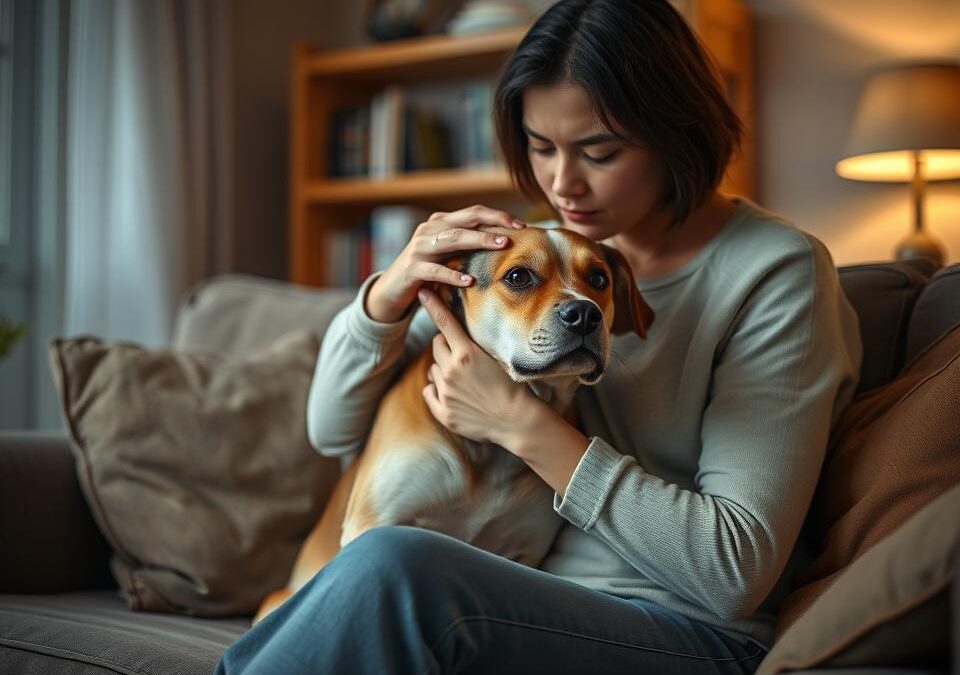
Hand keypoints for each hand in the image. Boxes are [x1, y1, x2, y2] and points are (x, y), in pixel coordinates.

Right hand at [365, 205, 524, 322]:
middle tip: (514, 231)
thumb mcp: (448, 255)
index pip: (473, 212)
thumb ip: (468, 246)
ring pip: (452, 239)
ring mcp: (419, 248)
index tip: (520, 224)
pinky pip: (435, 271)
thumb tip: (506, 243)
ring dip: (478, 241)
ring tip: (500, 246)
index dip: (497, 216)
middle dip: (492, 224)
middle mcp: (429, 230)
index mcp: (440, 223)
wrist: (392, 290)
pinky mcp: (412, 269)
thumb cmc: (427, 272)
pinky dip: (453, 275)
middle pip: (466, 221)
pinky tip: (470, 281)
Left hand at [418, 288, 534, 446]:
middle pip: (436, 346)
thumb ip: (474, 345)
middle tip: (462, 355)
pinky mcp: (444, 412)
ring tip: (464, 380)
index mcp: (466, 354)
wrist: (517, 420)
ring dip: (442, 370)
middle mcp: (451, 371)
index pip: (444, 322)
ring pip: (432, 369)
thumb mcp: (496, 358)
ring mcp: (446, 393)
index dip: (433, 305)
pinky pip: (429, 391)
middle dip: (445, 346)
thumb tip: (458, 334)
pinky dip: (436, 390)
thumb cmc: (512, 387)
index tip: (423, 292)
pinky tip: (454, 395)